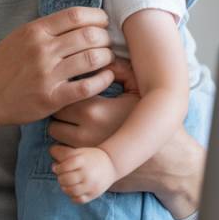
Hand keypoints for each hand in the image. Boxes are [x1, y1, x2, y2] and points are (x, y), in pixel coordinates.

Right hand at [0, 7, 113, 128]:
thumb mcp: (19, 37)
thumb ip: (46, 28)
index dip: (97, 16)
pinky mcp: (52, 98)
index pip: (75, 15)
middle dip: (105, 38)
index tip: (103, 22)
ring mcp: (47, 74)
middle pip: (89, 35)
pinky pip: (87, 87)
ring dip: (107, 57)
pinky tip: (107, 77)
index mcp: (35, 31)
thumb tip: (77, 20)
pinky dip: (103, 80)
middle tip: (107, 43)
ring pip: (92, 58)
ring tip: (108, 59)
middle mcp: (42, 50)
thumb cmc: (3, 66)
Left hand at [49, 59, 203, 218]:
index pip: (62, 95)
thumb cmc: (150, 119)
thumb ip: (119, 68)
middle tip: (69, 106)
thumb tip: (103, 54)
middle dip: (58, 110)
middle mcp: (85, 132)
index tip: (71, 90)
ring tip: (71, 124)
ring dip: (59, 129)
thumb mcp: (138, 89)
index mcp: (94, 109)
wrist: (164, 157)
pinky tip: (72, 141)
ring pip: (54, 137)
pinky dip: (61, 148)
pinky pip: (60, 156)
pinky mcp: (86, 166)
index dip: (65, 91)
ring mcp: (84, 151)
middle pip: (54, 117)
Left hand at [52, 145, 116, 203]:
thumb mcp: (79, 151)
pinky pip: (80, 200)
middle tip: (62, 176)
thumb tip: (53, 167)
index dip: (58, 168)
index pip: (64, 166)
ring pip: (71, 190)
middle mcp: (87, 173)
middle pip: (66, 179)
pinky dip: (73, 197)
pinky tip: (73, 191)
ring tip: (66, 184)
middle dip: (60, 178)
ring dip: (64, 188)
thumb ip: (64, 154)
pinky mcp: (94, 194)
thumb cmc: (91, 157)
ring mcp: (91, 185)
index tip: (57, 168)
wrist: (111, 164)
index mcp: (83, 160)